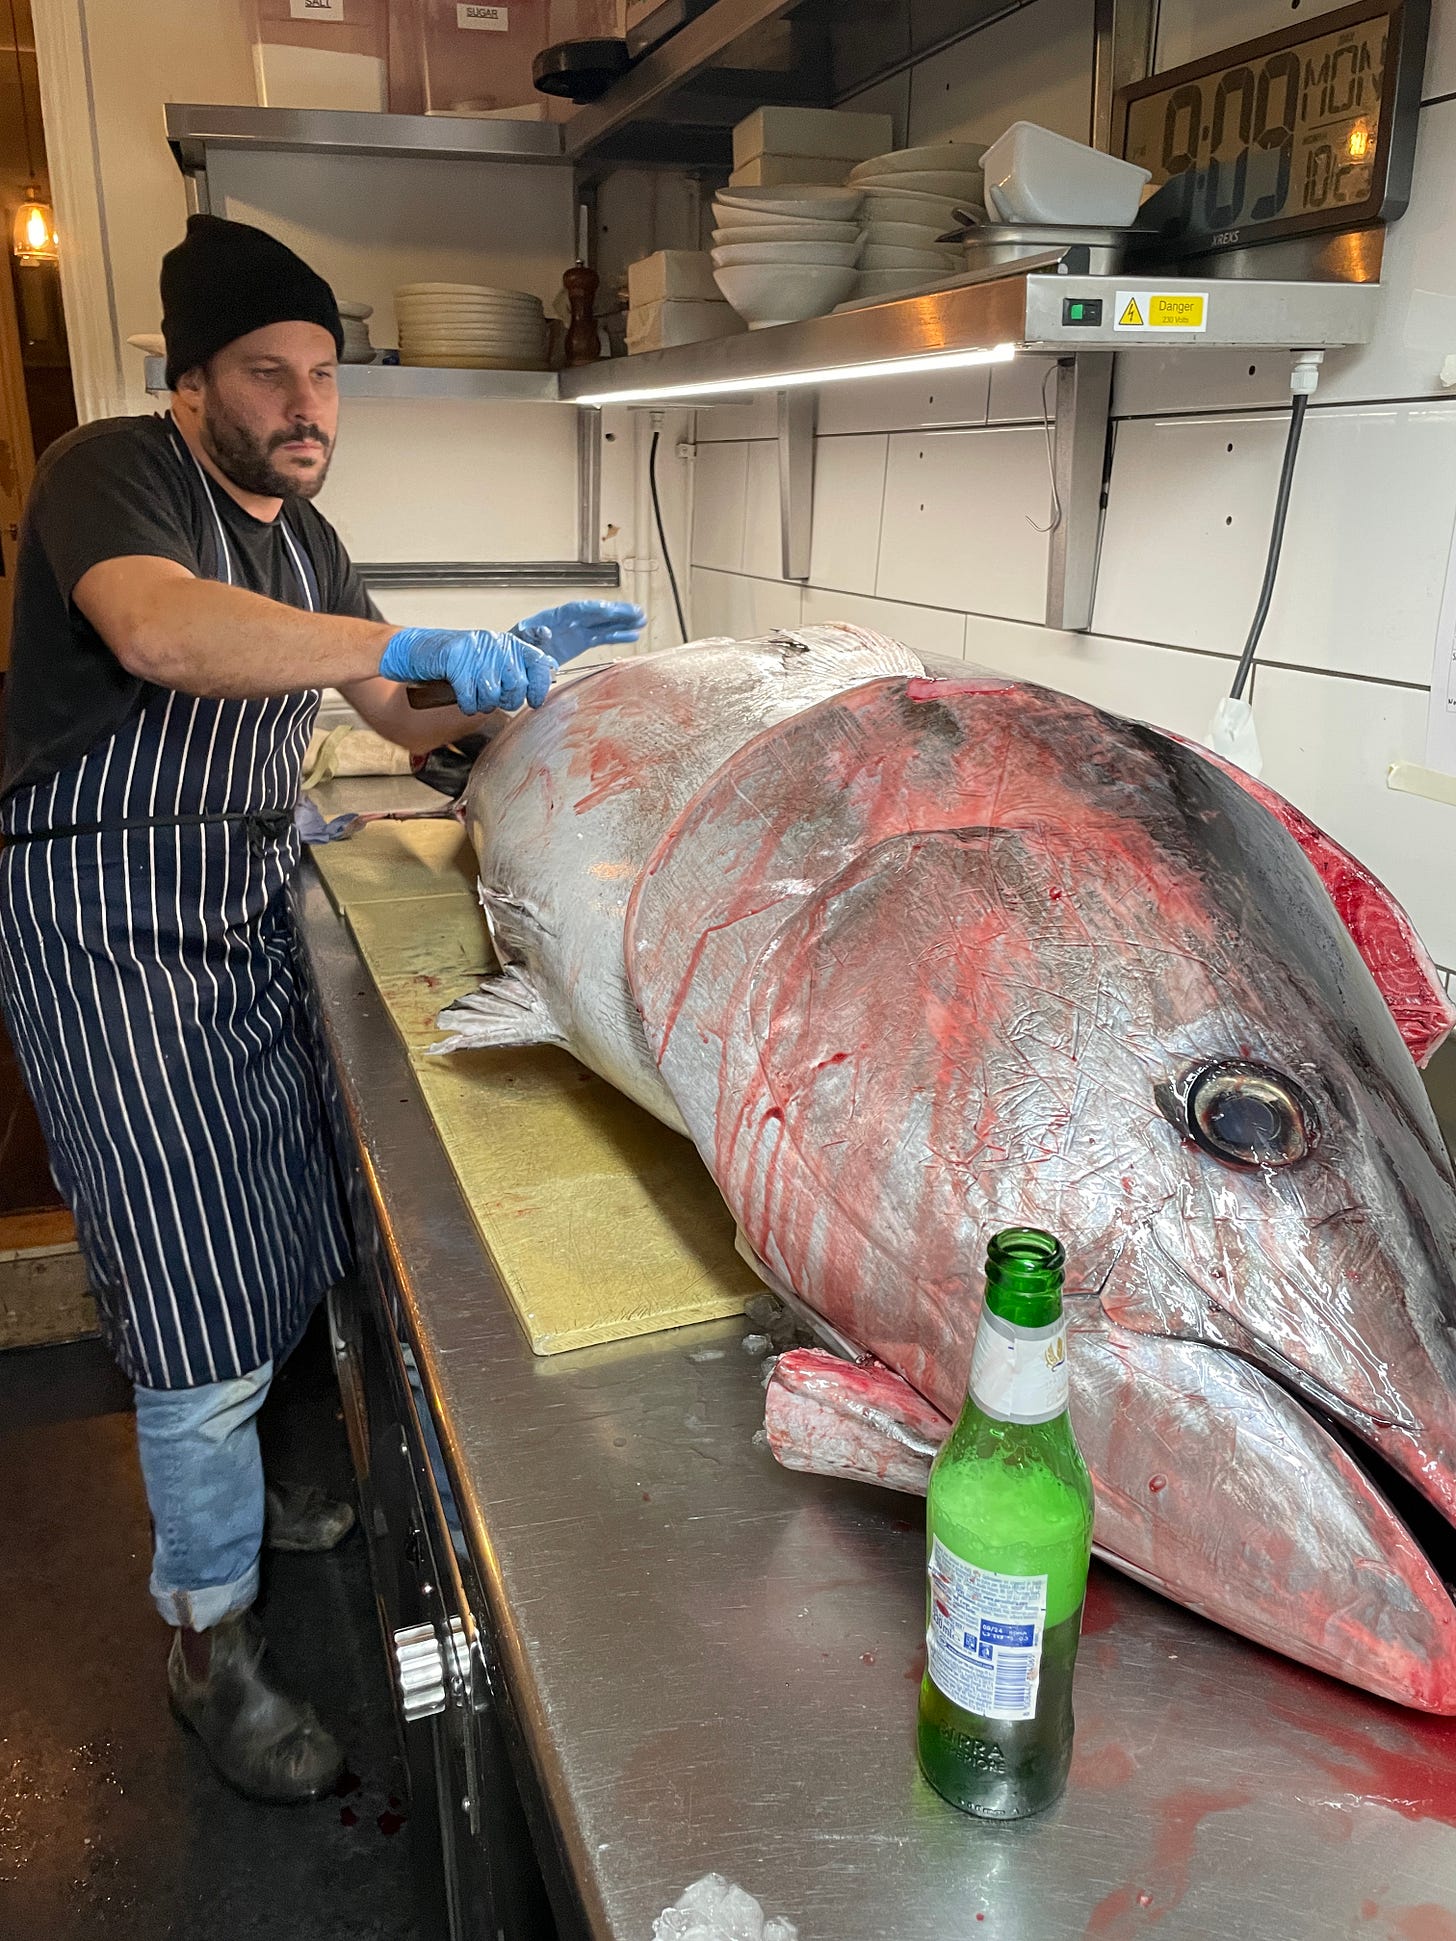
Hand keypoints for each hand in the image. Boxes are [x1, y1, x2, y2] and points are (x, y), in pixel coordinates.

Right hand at [379, 627, 556, 714]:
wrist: (414, 651)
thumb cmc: (451, 660)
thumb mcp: (487, 661)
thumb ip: (513, 671)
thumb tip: (541, 685)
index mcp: (507, 643)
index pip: (539, 663)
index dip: (540, 686)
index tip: (535, 700)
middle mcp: (495, 644)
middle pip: (517, 685)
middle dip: (506, 700)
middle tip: (490, 697)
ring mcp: (475, 652)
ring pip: (493, 694)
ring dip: (482, 703)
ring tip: (473, 695)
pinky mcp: (455, 661)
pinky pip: (470, 696)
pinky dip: (466, 704)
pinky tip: (462, 698)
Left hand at [511, 599, 645, 665]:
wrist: (515, 656)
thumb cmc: (516, 645)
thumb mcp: (520, 637)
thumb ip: (533, 633)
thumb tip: (547, 632)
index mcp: (554, 616)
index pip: (578, 609)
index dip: (595, 609)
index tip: (610, 610)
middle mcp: (569, 620)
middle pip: (597, 613)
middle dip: (616, 612)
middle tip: (636, 612)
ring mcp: (577, 630)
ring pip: (604, 623)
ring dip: (623, 621)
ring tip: (642, 620)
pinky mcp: (581, 642)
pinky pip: (602, 637)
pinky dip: (617, 636)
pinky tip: (632, 635)